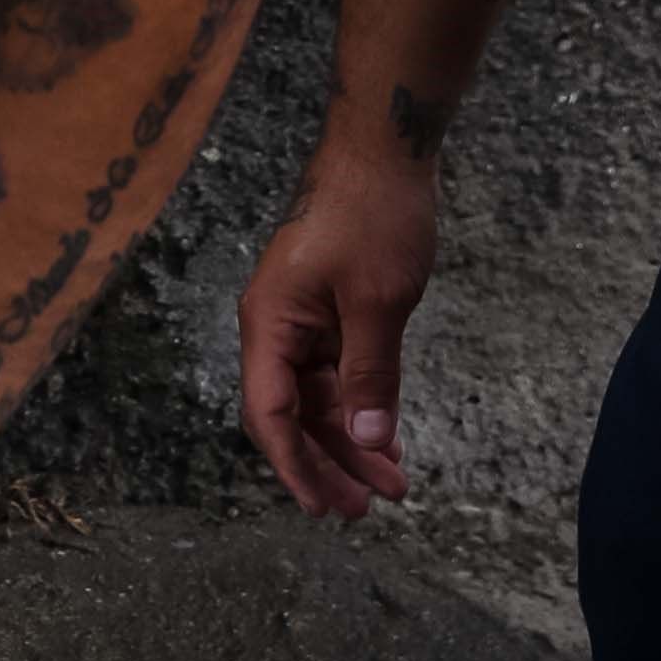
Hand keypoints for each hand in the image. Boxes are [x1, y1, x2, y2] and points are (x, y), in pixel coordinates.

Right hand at [242, 140, 436, 516]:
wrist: (385, 151)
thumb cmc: (373, 214)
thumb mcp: (378, 301)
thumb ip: (370, 375)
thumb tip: (367, 438)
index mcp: (270, 324)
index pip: (270, 413)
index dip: (295, 466)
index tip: (324, 508)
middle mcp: (276, 328)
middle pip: (291, 415)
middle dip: (328, 463)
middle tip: (366, 510)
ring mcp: (302, 321)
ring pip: (317, 399)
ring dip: (351, 441)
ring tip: (390, 484)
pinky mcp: (330, 313)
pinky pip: (338, 375)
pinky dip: (362, 407)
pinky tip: (387, 436)